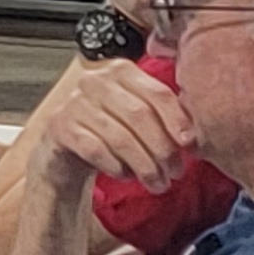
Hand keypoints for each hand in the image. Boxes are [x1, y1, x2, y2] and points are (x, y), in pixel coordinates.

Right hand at [21, 58, 197, 195]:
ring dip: (145, 165)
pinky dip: (116, 167)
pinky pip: (97, 150)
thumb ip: (163, 116)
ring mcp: (74, 103)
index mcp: (121, 71)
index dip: (178, 120)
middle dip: (163, 149)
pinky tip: (125, 176)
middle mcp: (95, 81)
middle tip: (176, 172)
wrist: (66, 151)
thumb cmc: (109, 133)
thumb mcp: (138, 118)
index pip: (158, 93)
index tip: (191, 145)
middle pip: (141, 115)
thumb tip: (194, 136)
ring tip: (157, 183)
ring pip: (121, 137)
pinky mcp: (59, 128)